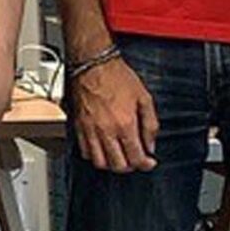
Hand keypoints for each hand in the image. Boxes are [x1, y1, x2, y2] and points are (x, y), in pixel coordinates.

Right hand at [68, 53, 157, 172]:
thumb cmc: (117, 76)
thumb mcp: (144, 98)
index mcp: (125, 124)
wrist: (93, 64)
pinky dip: (95, 155)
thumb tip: (151, 143)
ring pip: (100, 162)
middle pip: (118, 165)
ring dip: (112, 164)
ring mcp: (90, 130)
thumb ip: (151, 124)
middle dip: (130, 166)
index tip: (149, 162)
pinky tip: (103, 148)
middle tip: (135, 159)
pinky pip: (85, 151)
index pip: (136, 158)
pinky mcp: (78, 126)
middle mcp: (106, 130)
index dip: (146, 164)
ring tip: (119, 157)